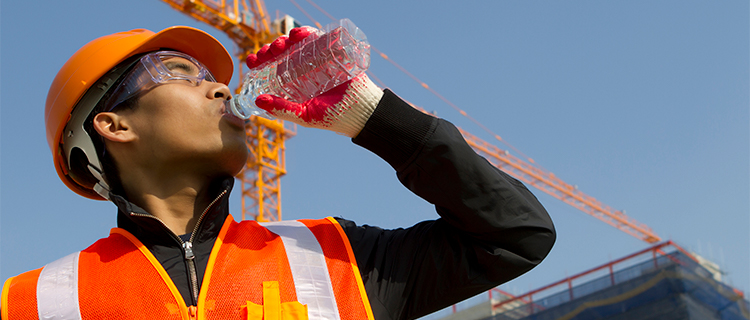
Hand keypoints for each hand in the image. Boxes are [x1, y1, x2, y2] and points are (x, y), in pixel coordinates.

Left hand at [246, 27, 382, 136]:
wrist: (362, 112)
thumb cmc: (333, 117)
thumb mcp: (304, 116)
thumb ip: (282, 110)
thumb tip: (258, 101)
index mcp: (293, 83)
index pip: (272, 68)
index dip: (260, 61)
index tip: (252, 60)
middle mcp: (303, 69)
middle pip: (282, 53)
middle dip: (271, 49)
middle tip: (268, 51)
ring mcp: (318, 59)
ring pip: (297, 44)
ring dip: (286, 39)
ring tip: (283, 43)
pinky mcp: (332, 51)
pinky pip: (318, 38)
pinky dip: (307, 32)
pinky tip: (298, 34)